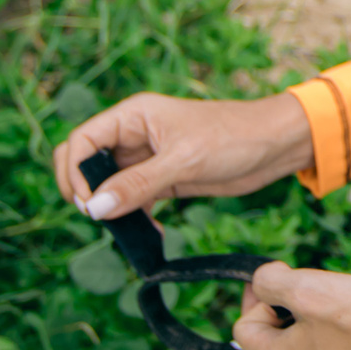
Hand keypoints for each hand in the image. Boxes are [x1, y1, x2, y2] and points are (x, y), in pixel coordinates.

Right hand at [51, 91, 313, 219]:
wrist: (276, 145)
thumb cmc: (234, 136)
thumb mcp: (184, 160)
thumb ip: (138, 184)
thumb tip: (94, 207)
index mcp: (133, 116)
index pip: (82, 140)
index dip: (74, 171)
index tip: (87, 203)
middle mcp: (134, 135)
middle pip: (88, 163)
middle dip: (87, 191)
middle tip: (100, 217)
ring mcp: (148, 159)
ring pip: (110, 186)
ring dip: (112, 209)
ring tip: (129, 229)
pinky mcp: (164, 180)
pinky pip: (134, 200)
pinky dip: (135, 218)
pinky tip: (153, 233)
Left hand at [234, 265, 350, 349]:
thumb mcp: (309, 285)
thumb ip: (270, 281)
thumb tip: (263, 281)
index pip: (244, 326)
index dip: (262, 298)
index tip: (283, 282)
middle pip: (268, 345)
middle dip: (282, 318)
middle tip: (312, 296)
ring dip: (305, 338)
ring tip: (335, 318)